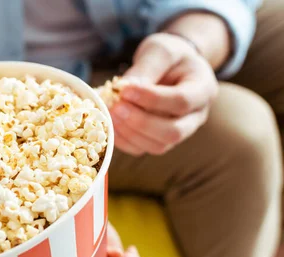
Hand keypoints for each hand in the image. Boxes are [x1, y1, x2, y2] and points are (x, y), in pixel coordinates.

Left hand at [111, 33, 217, 155]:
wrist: (172, 66)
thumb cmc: (169, 56)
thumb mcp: (161, 51)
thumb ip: (146, 68)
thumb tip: (123, 89)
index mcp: (203, 89)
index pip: (182, 101)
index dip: (152, 99)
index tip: (125, 90)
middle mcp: (196, 116)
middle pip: (173, 132)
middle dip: (141, 122)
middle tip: (116, 107)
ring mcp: (179, 132)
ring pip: (157, 146)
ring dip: (129, 132)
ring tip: (110, 112)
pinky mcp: (158, 140)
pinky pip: (141, 149)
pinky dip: (123, 140)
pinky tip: (110, 123)